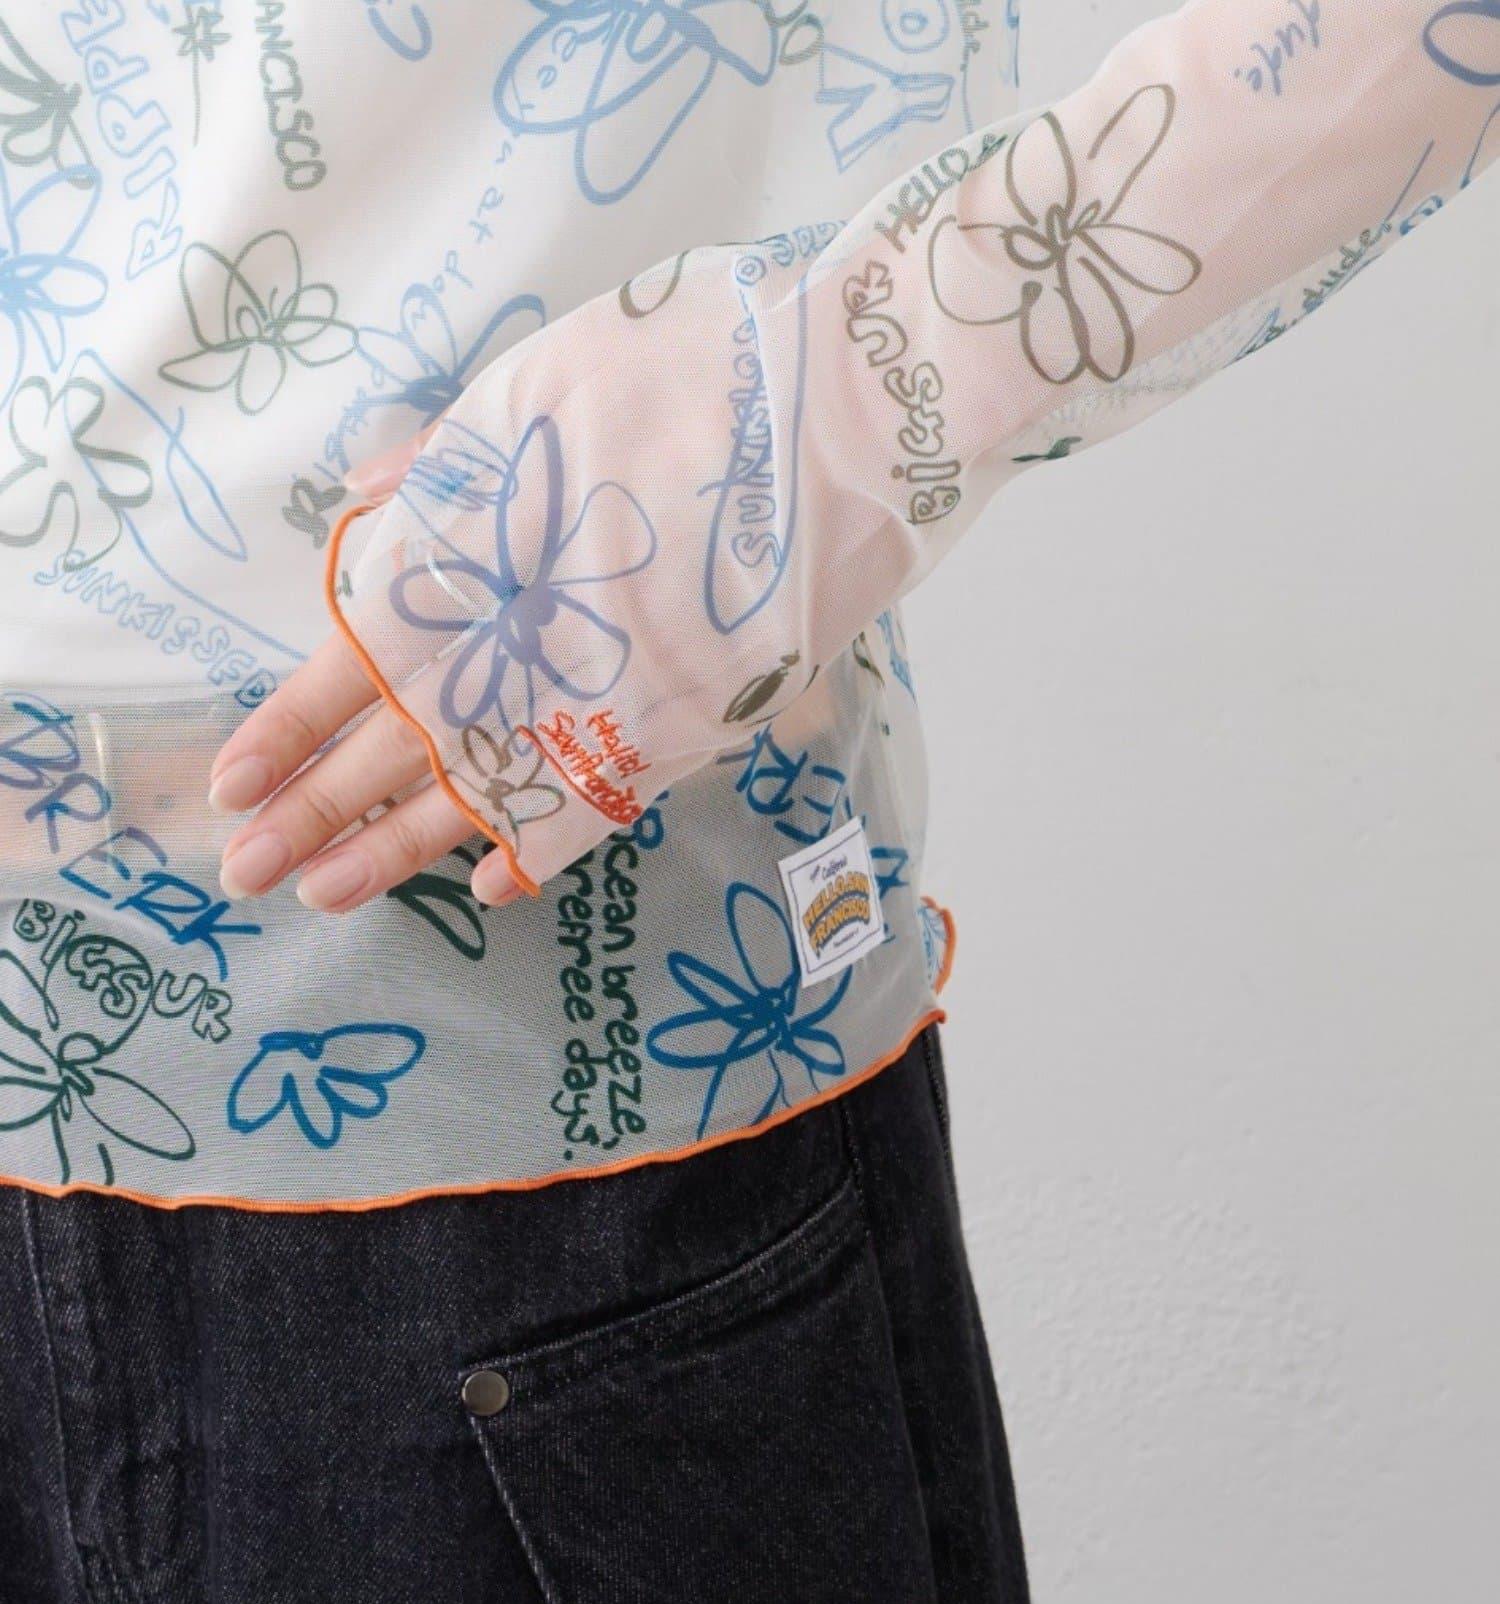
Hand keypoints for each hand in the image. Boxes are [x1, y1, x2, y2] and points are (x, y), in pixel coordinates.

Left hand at [206, 231, 905, 914]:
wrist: (836, 421)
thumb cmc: (681, 378)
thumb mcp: (531, 391)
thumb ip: (445, 467)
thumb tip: (372, 498)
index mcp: (469, 569)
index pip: (348, 672)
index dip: (286, 733)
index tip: (232, 784)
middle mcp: (518, 655)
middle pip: (391, 756)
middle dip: (311, 819)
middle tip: (248, 876)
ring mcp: (596, 707)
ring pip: (473, 800)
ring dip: (396, 852)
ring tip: (331, 896)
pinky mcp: (672, 735)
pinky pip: (586, 812)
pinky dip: (536, 849)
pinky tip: (493, 884)